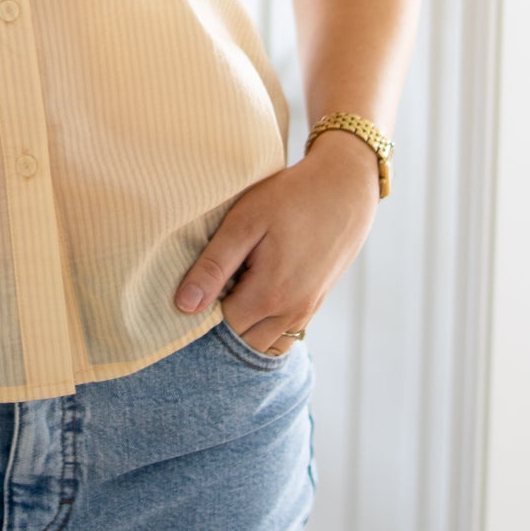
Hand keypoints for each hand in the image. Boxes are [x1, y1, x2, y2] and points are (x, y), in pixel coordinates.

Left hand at [174, 130, 380, 354]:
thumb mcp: (244, 222)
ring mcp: (307, 311)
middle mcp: (292, 312)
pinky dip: (263, 325)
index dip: (202, 308)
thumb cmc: (291, 197)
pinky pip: (283, 334)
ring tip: (233, 285)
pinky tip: (253, 291)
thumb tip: (185, 306)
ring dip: (243, 324)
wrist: (345, 187)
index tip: (197, 280)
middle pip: (242, 341)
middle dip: (220, 321)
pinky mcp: (315, 303)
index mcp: (271, 295)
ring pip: (263, 343)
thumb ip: (214, 266)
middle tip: (212, 282)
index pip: (221, 326)